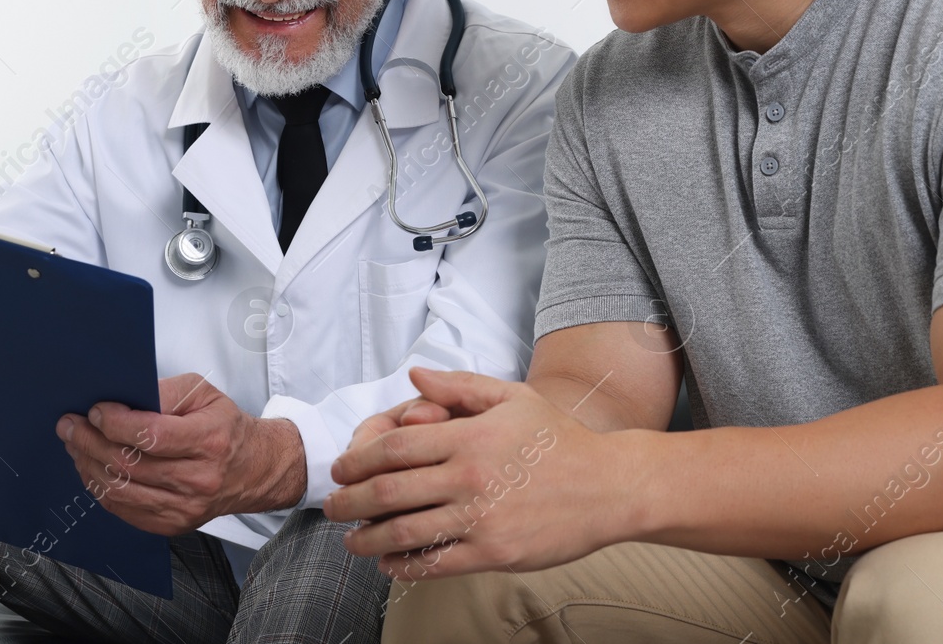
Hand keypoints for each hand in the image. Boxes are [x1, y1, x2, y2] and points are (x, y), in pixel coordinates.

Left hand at [56, 372, 306, 536]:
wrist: (253, 469)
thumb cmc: (225, 426)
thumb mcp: (204, 394)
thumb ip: (165, 393)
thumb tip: (122, 400)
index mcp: (209, 440)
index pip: (152, 435)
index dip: (116, 423)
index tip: (96, 411)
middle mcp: (198, 479)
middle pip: (129, 464)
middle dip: (90, 441)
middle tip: (70, 425)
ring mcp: (184, 508)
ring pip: (120, 490)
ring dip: (88, 464)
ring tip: (75, 445)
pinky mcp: (172, 525)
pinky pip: (123, 509)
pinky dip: (100, 488)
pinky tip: (92, 468)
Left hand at [324, 367, 641, 579]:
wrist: (609, 486)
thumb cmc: (559, 439)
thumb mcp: (512, 397)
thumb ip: (460, 387)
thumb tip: (415, 376)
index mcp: (470, 436)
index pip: (393, 448)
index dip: (357, 460)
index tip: (341, 470)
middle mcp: (469, 477)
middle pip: (387, 491)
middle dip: (349, 502)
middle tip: (333, 507)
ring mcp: (481, 517)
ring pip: (404, 532)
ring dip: (368, 539)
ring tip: (352, 540)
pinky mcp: (494, 552)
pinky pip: (436, 563)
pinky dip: (404, 565)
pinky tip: (390, 562)